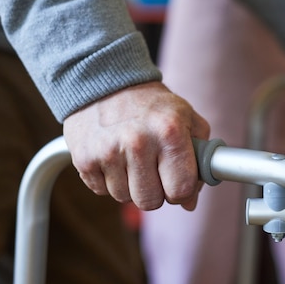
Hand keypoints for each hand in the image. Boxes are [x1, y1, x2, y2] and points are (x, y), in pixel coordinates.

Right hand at [63, 81, 210, 210]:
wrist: (104, 81)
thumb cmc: (153, 105)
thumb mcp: (187, 117)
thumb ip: (200, 158)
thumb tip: (190, 202)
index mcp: (169, 131)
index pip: (181, 189)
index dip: (182, 191)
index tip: (178, 180)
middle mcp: (138, 142)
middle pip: (151, 201)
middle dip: (156, 190)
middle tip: (154, 168)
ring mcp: (108, 152)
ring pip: (125, 198)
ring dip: (131, 185)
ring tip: (132, 157)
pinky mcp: (84, 159)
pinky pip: (102, 191)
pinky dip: (110, 180)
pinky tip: (114, 156)